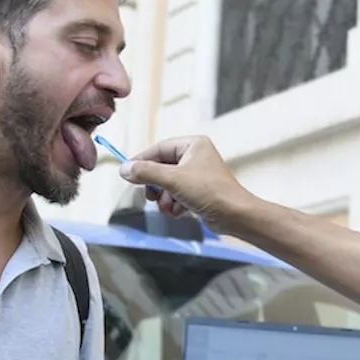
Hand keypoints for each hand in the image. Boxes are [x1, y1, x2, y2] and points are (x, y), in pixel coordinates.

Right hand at [117, 135, 253, 229]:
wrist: (235, 215)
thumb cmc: (210, 192)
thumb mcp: (173, 180)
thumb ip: (146, 173)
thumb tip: (124, 169)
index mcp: (193, 144)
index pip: (159, 149)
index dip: (142, 161)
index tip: (127, 174)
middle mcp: (196, 156)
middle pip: (162, 167)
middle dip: (156, 185)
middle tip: (150, 196)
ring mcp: (198, 173)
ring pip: (168, 183)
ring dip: (165, 197)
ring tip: (168, 207)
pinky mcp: (200, 190)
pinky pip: (177, 193)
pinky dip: (174, 203)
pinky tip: (179, 211)